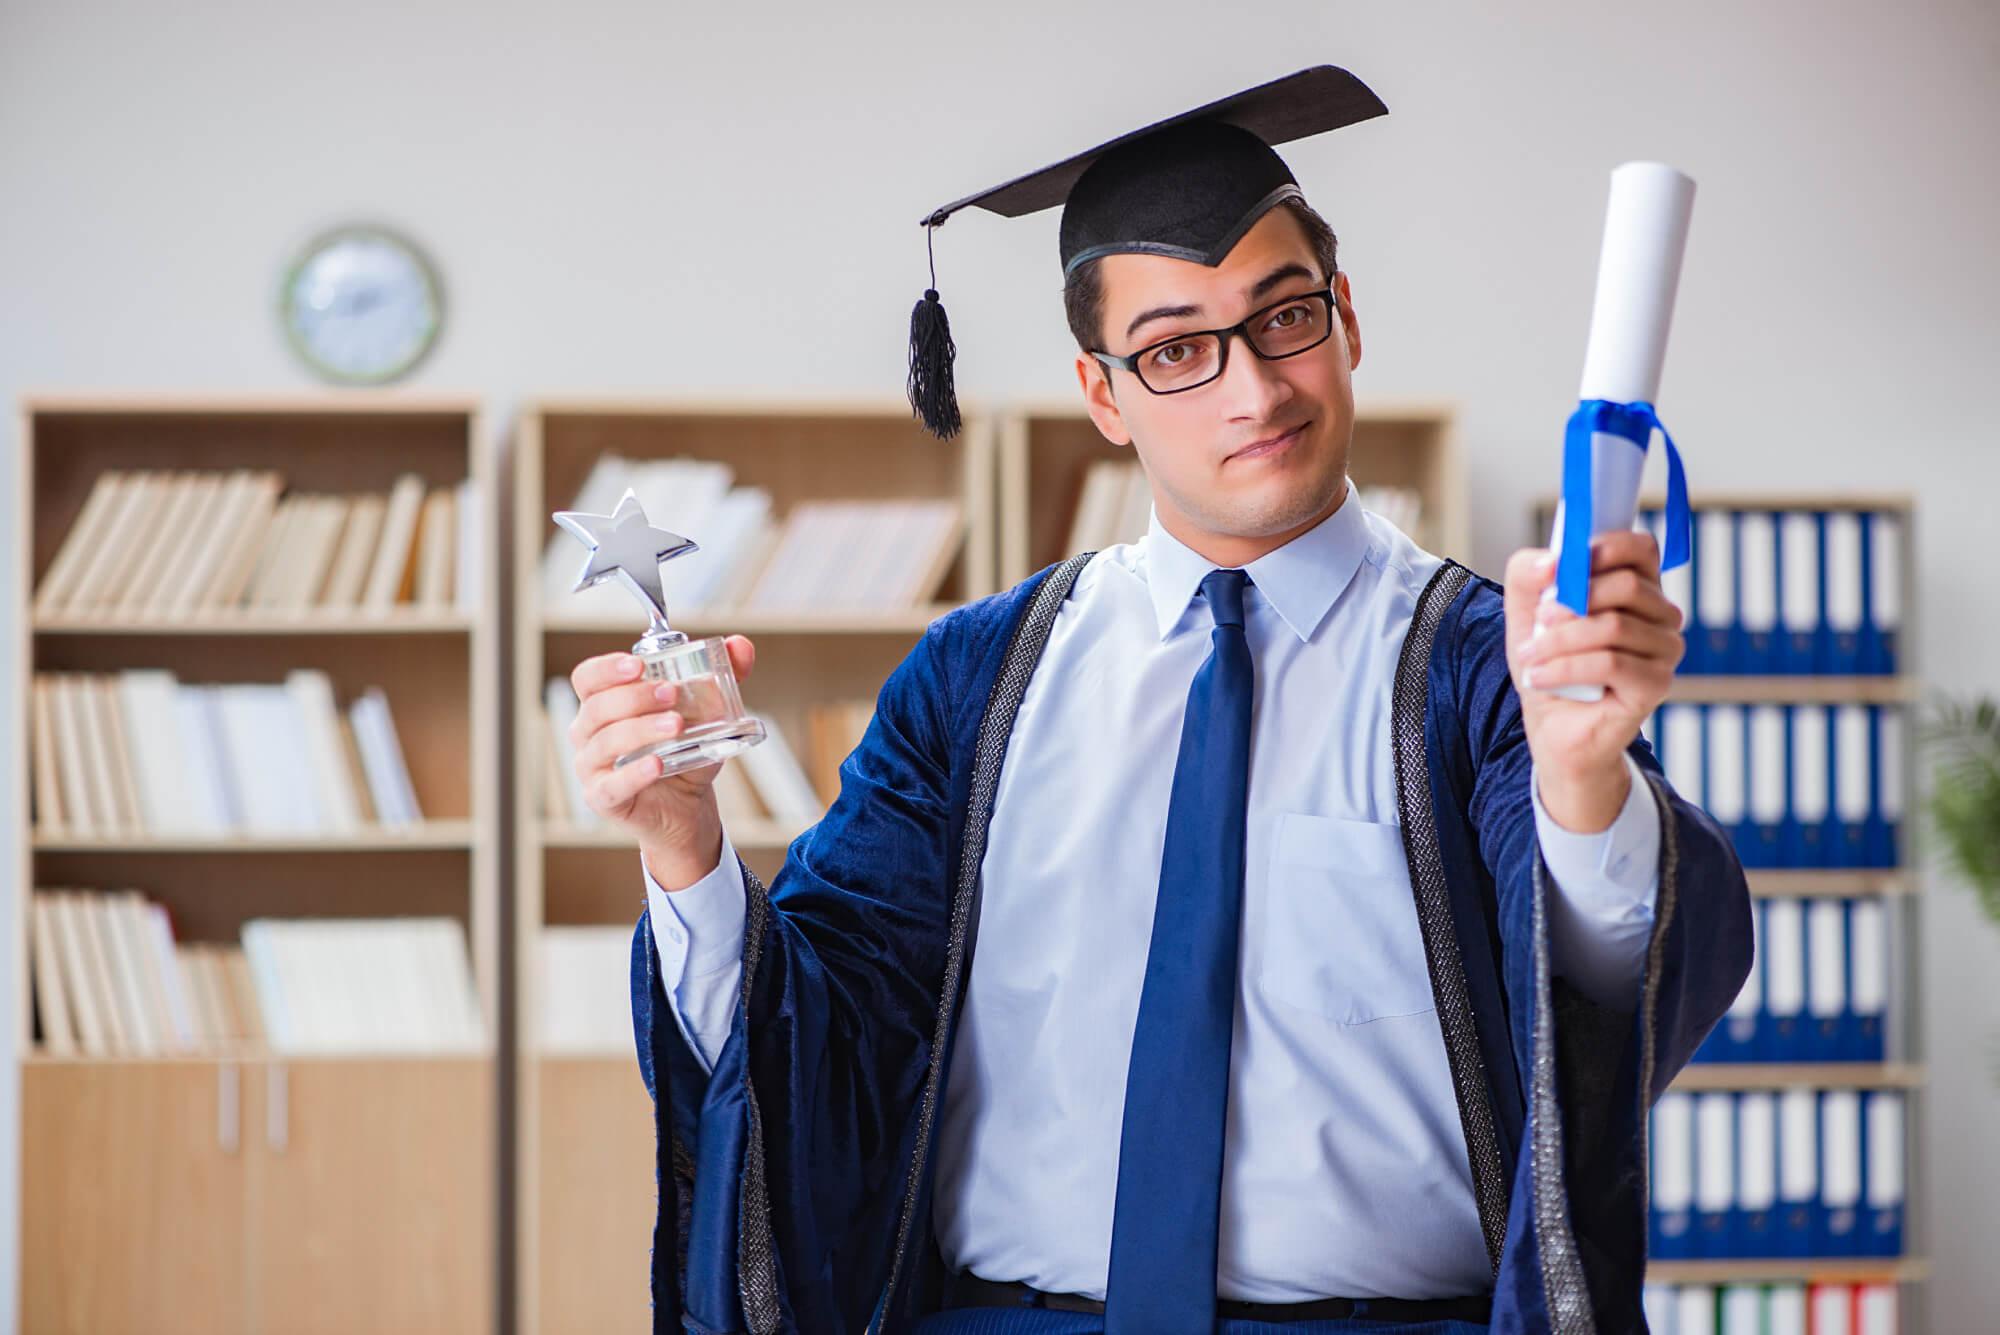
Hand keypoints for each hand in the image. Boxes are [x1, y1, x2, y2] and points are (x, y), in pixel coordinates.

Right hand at [568, 635, 755, 888]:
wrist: (689, 804)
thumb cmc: (685, 752)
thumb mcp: (707, 712)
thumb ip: (723, 677)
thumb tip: (742, 646)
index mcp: (604, 704)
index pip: (587, 678)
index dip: (607, 668)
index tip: (640, 665)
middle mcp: (589, 732)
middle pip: (596, 707)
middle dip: (634, 697)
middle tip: (672, 694)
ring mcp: (591, 767)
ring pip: (603, 743)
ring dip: (640, 730)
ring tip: (676, 726)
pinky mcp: (602, 798)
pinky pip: (610, 785)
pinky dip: (634, 773)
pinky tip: (657, 763)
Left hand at [1503, 531, 1683, 831]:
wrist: (1555, 728)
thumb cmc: (1549, 662)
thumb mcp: (1525, 612)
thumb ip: (1529, 575)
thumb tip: (1551, 561)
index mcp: (1638, 587)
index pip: (1642, 548)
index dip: (1606, 547)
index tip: (1564, 564)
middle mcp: (1662, 615)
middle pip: (1627, 585)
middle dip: (1572, 601)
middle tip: (1539, 621)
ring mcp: (1665, 650)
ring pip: (1614, 627)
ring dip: (1560, 641)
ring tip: (1531, 657)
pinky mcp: (1656, 684)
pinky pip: (1611, 663)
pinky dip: (1565, 668)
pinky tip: (1540, 677)